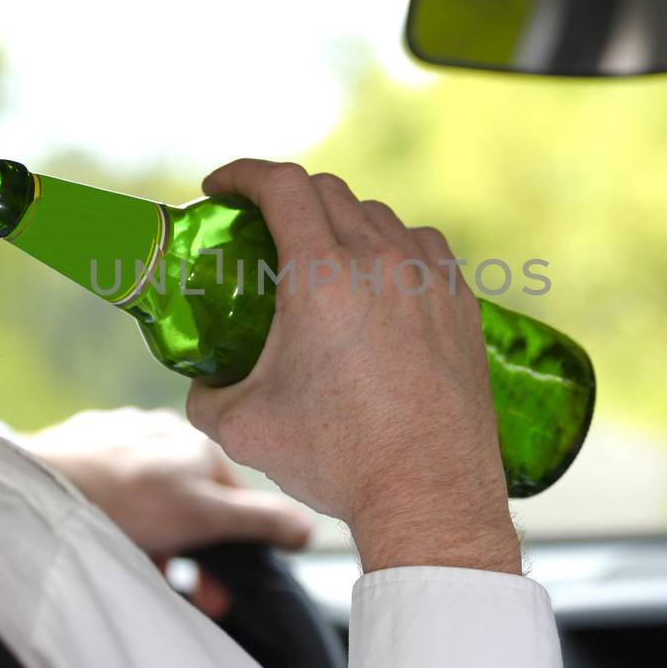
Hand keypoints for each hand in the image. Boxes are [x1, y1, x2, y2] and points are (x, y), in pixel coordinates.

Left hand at [20, 406, 314, 616]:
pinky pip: (112, 492)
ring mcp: (118, 437)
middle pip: (191, 498)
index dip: (235, 542)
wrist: (42, 488)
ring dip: (158, 540)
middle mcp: (161, 431)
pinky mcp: (80, 451)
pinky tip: (112, 546)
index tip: (225, 583)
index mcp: (198, 443)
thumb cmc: (127, 500)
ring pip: (151, 497)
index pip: (234, 494)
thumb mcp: (208, 517)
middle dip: (196, 549)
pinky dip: (120, 522)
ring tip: (149, 575)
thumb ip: (261, 520)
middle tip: (192, 592)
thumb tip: (308, 527)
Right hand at [183, 160, 519, 574]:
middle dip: (285, 197)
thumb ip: (206, 394)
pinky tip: (381, 279)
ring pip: (380, 217)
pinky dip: (393, 248)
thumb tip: (204, 383)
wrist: (429, 494)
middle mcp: (381, 262)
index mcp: (322, 276)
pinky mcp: (462, 306)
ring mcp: (430, 280)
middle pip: (328, 192)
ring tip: (321, 257)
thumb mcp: (242, 427)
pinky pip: (424, 250)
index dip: (242, 173)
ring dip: (341, 222)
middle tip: (261, 227)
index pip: (281, 184)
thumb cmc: (338, 460)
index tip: (219, 187)